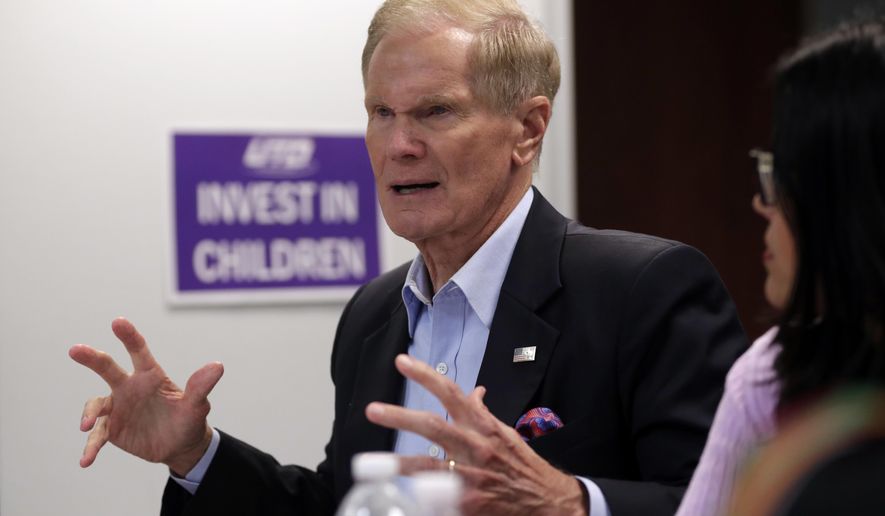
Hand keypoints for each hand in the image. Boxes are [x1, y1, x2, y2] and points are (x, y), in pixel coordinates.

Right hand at [69, 317, 223, 474]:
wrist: (180, 446)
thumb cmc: (188, 419)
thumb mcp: (197, 405)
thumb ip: (202, 386)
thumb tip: (218, 366)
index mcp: (150, 376)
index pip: (138, 351)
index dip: (129, 336)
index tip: (118, 322)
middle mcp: (129, 387)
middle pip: (107, 368)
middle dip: (92, 358)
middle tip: (75, 350)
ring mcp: (118, 408)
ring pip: (96, 405)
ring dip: (89, 414)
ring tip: (85, 426)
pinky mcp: (112, 429)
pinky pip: (97, 436)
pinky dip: (90, 447)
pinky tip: (86, 460)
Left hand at [365, 354, 587, 515]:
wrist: (547, 501)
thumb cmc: (523, 465)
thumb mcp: (505, 434)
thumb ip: (482, 415)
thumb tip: (474, 393)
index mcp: (483, 427)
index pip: (452, 393)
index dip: (426, 375)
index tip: (402, 362)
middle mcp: (475, 447)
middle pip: (433, 426)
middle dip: (400, 417)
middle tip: (373, 410)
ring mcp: (470, 477)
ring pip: (428, 466)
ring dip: (398, 464)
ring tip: (370, 463)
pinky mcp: (468, 504)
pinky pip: (437, 498)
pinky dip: (418, 496)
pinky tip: (398, 496)